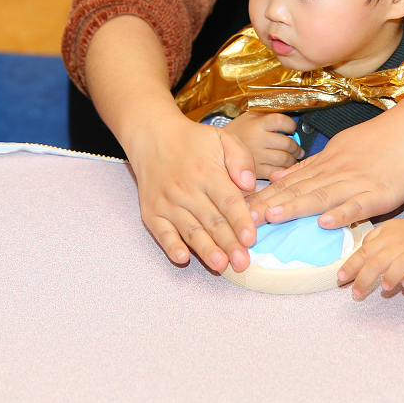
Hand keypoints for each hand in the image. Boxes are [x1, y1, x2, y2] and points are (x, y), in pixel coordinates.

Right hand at [131, 116, 257, 272]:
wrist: (152, 136)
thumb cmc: (193, 140)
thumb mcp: (222, 138)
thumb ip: (241, 159)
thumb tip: (250, 184)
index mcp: (208, 173)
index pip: (228, 201)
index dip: (240, 221)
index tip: (251, 239)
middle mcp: (187, 190)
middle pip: (212, 221)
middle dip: (228, 244)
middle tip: (242, 263)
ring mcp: (168, 203)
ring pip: (191, 231)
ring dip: (206, 250)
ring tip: (220, 266)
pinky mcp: (152, 212)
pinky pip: (162, 233)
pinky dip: (171, 246)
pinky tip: (182, 258)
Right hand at [221, 112, 300, 180]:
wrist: (217, 148)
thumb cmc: (238, 131)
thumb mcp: (250, 116)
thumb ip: (267, 116)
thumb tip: (289, 120)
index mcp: (257, 124)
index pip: (281, 121)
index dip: (290, 125)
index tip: (291, 127)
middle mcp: (257, 140)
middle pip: (286, 143)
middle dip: (295, 146)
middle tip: (297, 148)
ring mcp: (256, 156)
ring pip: (284, 159)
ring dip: (292, 159)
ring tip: (293, 157)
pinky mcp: (255, 171)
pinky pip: (276, 171)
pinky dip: (284, 170)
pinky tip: (284, 166)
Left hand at [246, 108, 403, 229]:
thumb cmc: (380, 139)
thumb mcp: (340, 148)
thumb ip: (312, 166)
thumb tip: (283, 176)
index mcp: (326, 162)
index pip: (289, 181)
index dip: (264, 194)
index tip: (239, 206)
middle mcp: (337, 172)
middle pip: (298, 189)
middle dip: (270, 204)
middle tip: (244, 217)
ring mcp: (358, 182)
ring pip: (322, 195)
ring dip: (296, 206)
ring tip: (272, 217)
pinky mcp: (381, 193)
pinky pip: (359, 204)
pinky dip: (342, 213)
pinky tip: (325, 223)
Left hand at [338, 209, 403, 299]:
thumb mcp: (386, 230)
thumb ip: (370, 242)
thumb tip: (354, 259)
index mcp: (384, 238)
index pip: (364, 252)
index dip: (351, 266)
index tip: (341, 278)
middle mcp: (396, 245)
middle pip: (378, 261)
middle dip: (365, 278)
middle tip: (356, 293)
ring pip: (401, 263)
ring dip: (391, 276)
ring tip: (383, 288)